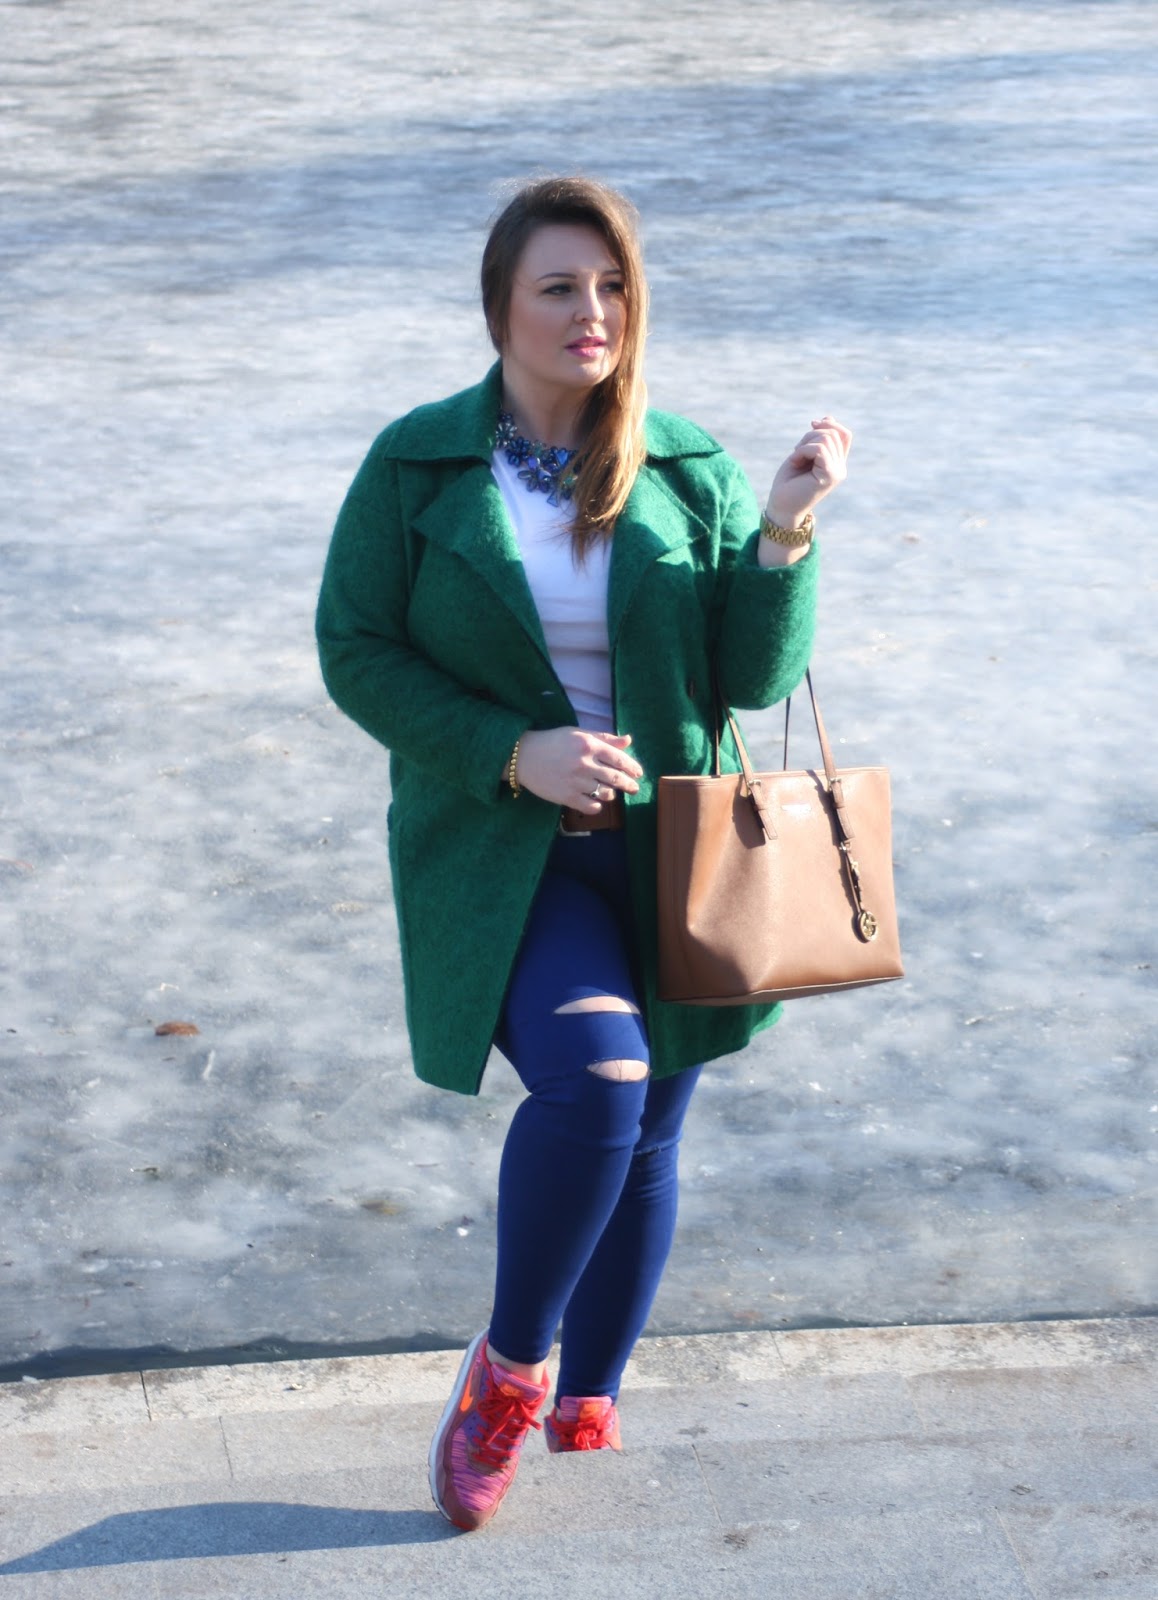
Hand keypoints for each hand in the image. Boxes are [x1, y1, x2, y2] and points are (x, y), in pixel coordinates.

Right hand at [514, 727, 642, 812]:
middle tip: (634, 788)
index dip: (632, 767)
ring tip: (609, 792)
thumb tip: (628, 740)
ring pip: (605, 793)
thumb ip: (604, 738)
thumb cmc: (553, 742)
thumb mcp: (578, 734)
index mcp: (588, 745)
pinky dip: (597, 806)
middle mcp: (584, 763)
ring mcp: (575, 781)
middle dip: (629, 784)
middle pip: (616, 778)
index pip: (619, 758)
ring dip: (611, 794)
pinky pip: (591, 807)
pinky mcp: (566, 797)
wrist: (523, 756)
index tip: (638, 773)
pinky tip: (595, 802)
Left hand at [766, 415, 851, 529]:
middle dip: (810, 436)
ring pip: (826, 438)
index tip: (812, 425)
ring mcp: (837, 473)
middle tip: (797, 453)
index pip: (844, 434)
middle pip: (833, 433)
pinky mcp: (829, 476)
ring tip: (796, 459)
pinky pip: (819, 449)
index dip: (830, 425)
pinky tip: (794, 462)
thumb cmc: (789, 483)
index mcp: (836, 463)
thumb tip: (828, 418)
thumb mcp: (803, 454)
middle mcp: (840, 468)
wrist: (781, 507)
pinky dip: (802, 451)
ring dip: (804, 444)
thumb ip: (817, 439)